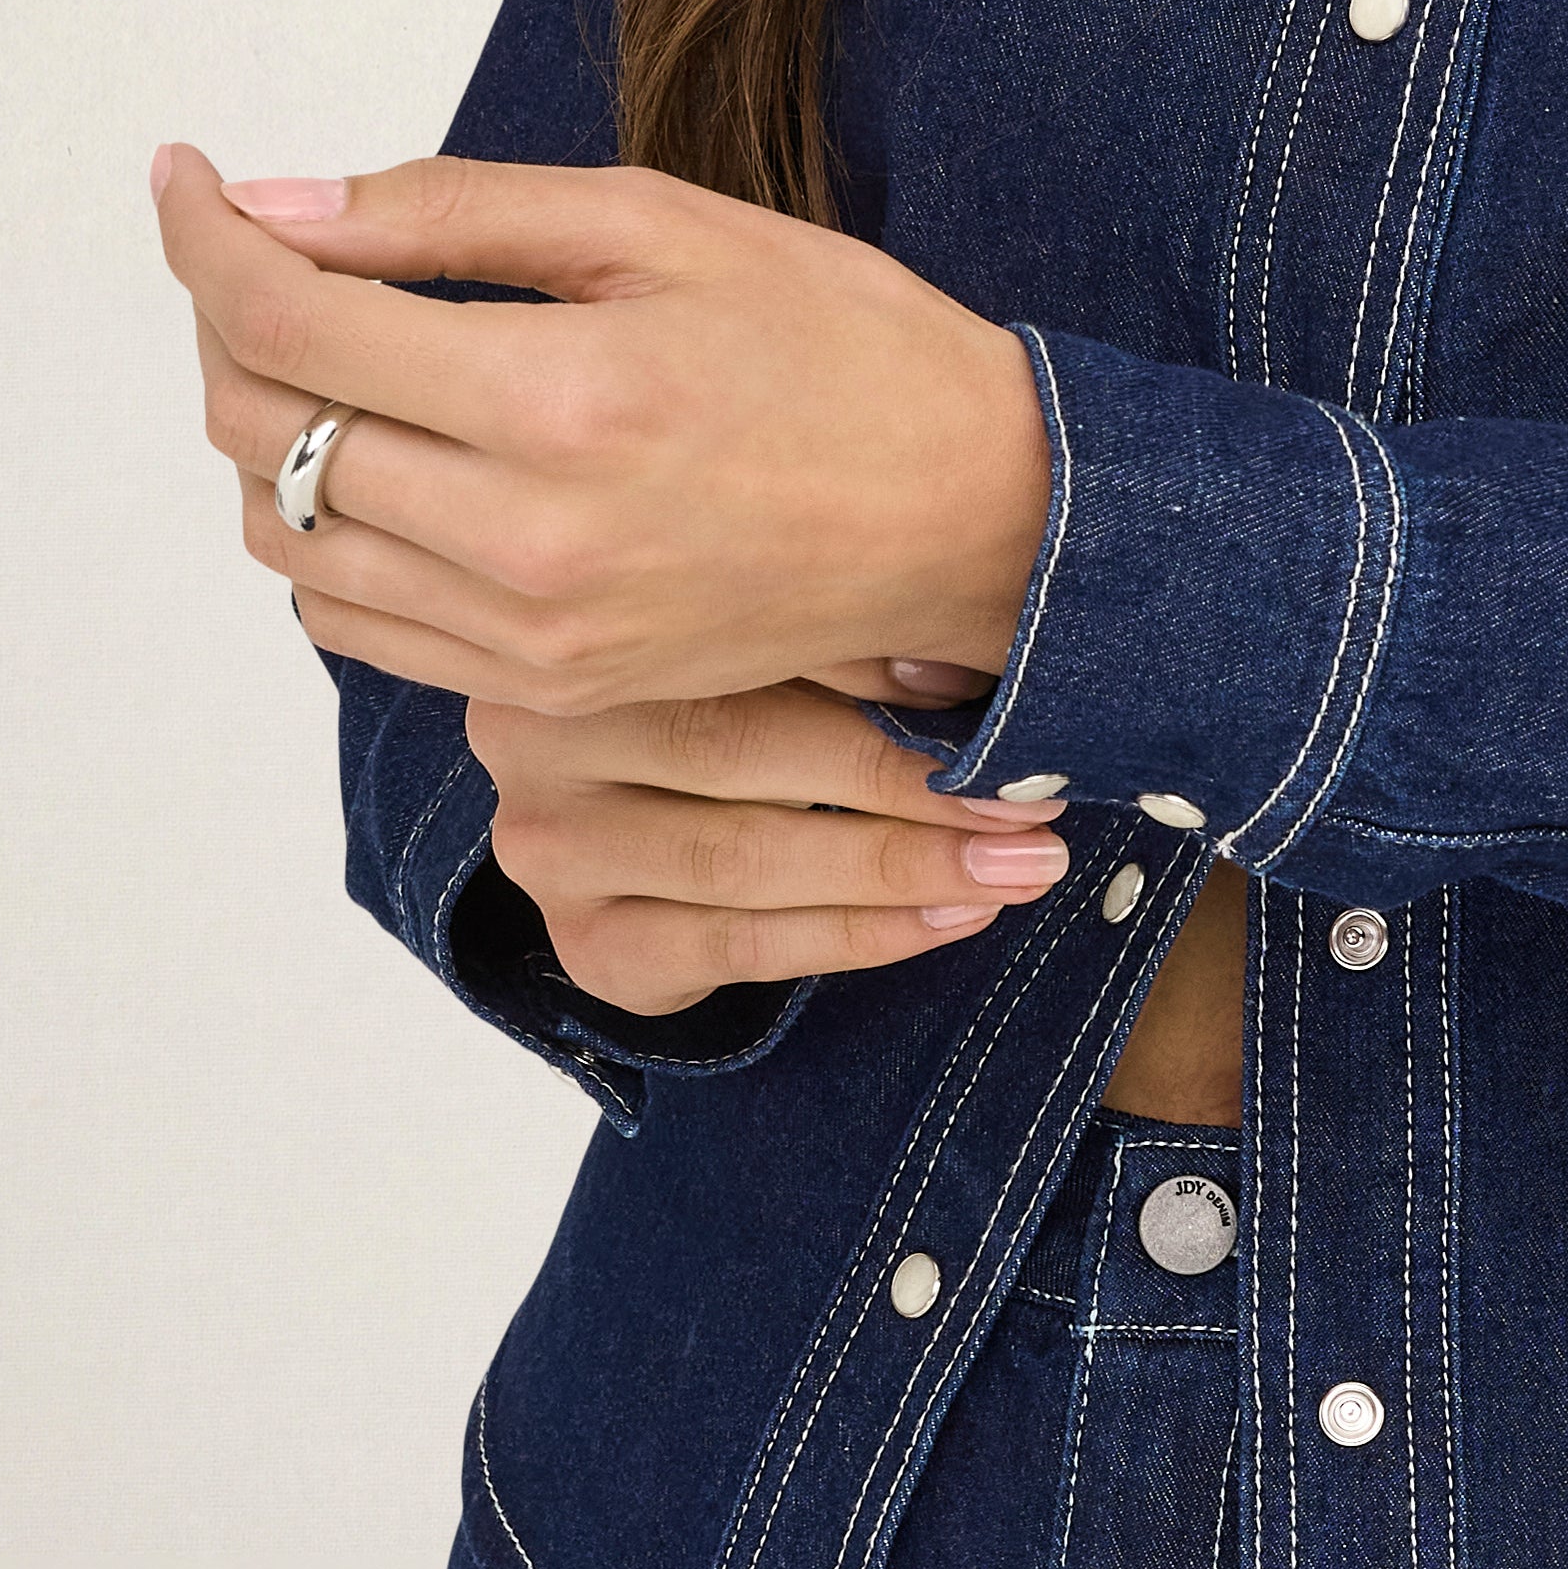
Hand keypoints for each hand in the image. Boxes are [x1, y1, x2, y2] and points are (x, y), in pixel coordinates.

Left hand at [147, 137, 1054, 717]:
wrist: (974, 520)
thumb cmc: (841, 348)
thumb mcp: (663, 226)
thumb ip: (455, 215)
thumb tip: (279, 206)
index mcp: (562, 400)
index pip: (292, 318)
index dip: (206, 236)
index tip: (187, 176)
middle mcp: (527, 540)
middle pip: (261, 430)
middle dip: (225, 319)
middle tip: (257, 250)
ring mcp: (529, 636)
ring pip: (285, 538)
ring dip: (263, 431)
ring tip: (320, 350)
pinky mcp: (542, 690)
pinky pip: (352, 620)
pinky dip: (324, 531)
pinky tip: (381, 459)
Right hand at [457, 681, 1076, 1015]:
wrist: (646, 806)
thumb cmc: (738, 693)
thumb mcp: (782, 638)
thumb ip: (852, 628)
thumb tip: (967, 660)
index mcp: (585, 622)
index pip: (738, 642)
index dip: (878, 668)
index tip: (1006, 693)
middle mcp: (536, 735)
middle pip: (738, 755)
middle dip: (905, 786)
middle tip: (1031, 808)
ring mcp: (550, 849)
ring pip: (741, 861)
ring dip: (898, 868)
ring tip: (1015, 869)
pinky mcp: (590, 943)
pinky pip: (738, 946)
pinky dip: (857, 935)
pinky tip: (948, 919)